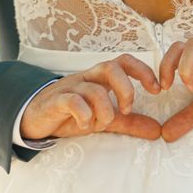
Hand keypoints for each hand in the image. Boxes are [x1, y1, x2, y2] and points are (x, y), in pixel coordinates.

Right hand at [20, 54, 162, 140]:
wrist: (34, 117)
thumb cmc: (71, 113)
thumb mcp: (104, 118)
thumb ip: (130, 123)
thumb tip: (157, 131)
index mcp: (101, 78)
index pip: (124, 61)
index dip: (144, 71)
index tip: (157, 90)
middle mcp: (87, 78)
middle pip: (111, 66)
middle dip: (126, 88)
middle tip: (127, 109)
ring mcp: (71, 87)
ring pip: (94, 89)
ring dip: (105, 110)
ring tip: (102, 124)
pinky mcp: (56, 101)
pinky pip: (73, 101)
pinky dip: (84, 115)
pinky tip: (85, 125)